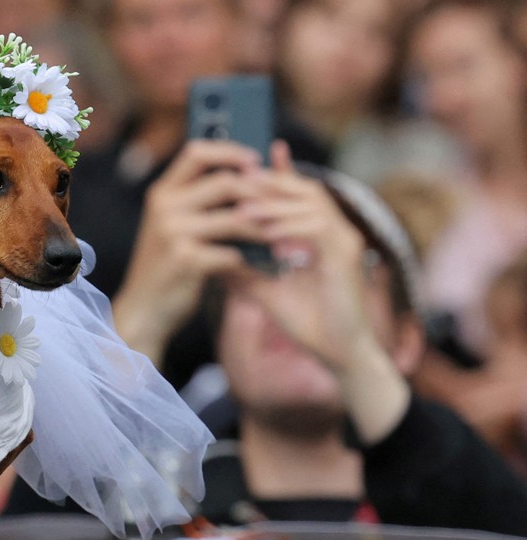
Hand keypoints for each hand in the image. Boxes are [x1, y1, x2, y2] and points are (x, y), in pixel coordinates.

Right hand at [112, 140, 260, 365]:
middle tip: (282, 205)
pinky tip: (264, 267)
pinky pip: (232, 253)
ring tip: (281, 236)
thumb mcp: (172, 227)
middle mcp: (164, 207)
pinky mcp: (186, 261)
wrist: (143, 309)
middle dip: (260, 192)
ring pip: (235, 218)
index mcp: (161, 193)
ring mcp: (173, 233)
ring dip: (264, 228)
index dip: (230, 151)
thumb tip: (246, 178)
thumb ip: (196, 203)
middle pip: (224, 182)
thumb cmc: (166, 267)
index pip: (197, 152)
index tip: (255, 161)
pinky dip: (252, 261)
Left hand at [228, 141, 371, 369]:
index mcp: (319, 233)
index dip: (272, 177)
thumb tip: (211, 256)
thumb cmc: (307, 322)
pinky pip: (319, 228)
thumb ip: (243, 269)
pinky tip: (267, 233)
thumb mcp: (265, 289)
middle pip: (305, 189)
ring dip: (276, 205)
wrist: (337, 353)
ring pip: (311, 203)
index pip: (295, 195)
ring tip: (244, 208)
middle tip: (237, 180)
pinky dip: (292, 227)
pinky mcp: (347, 255)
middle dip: (271, 183)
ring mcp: (344, 240)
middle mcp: (336, 230)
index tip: (240, 167)